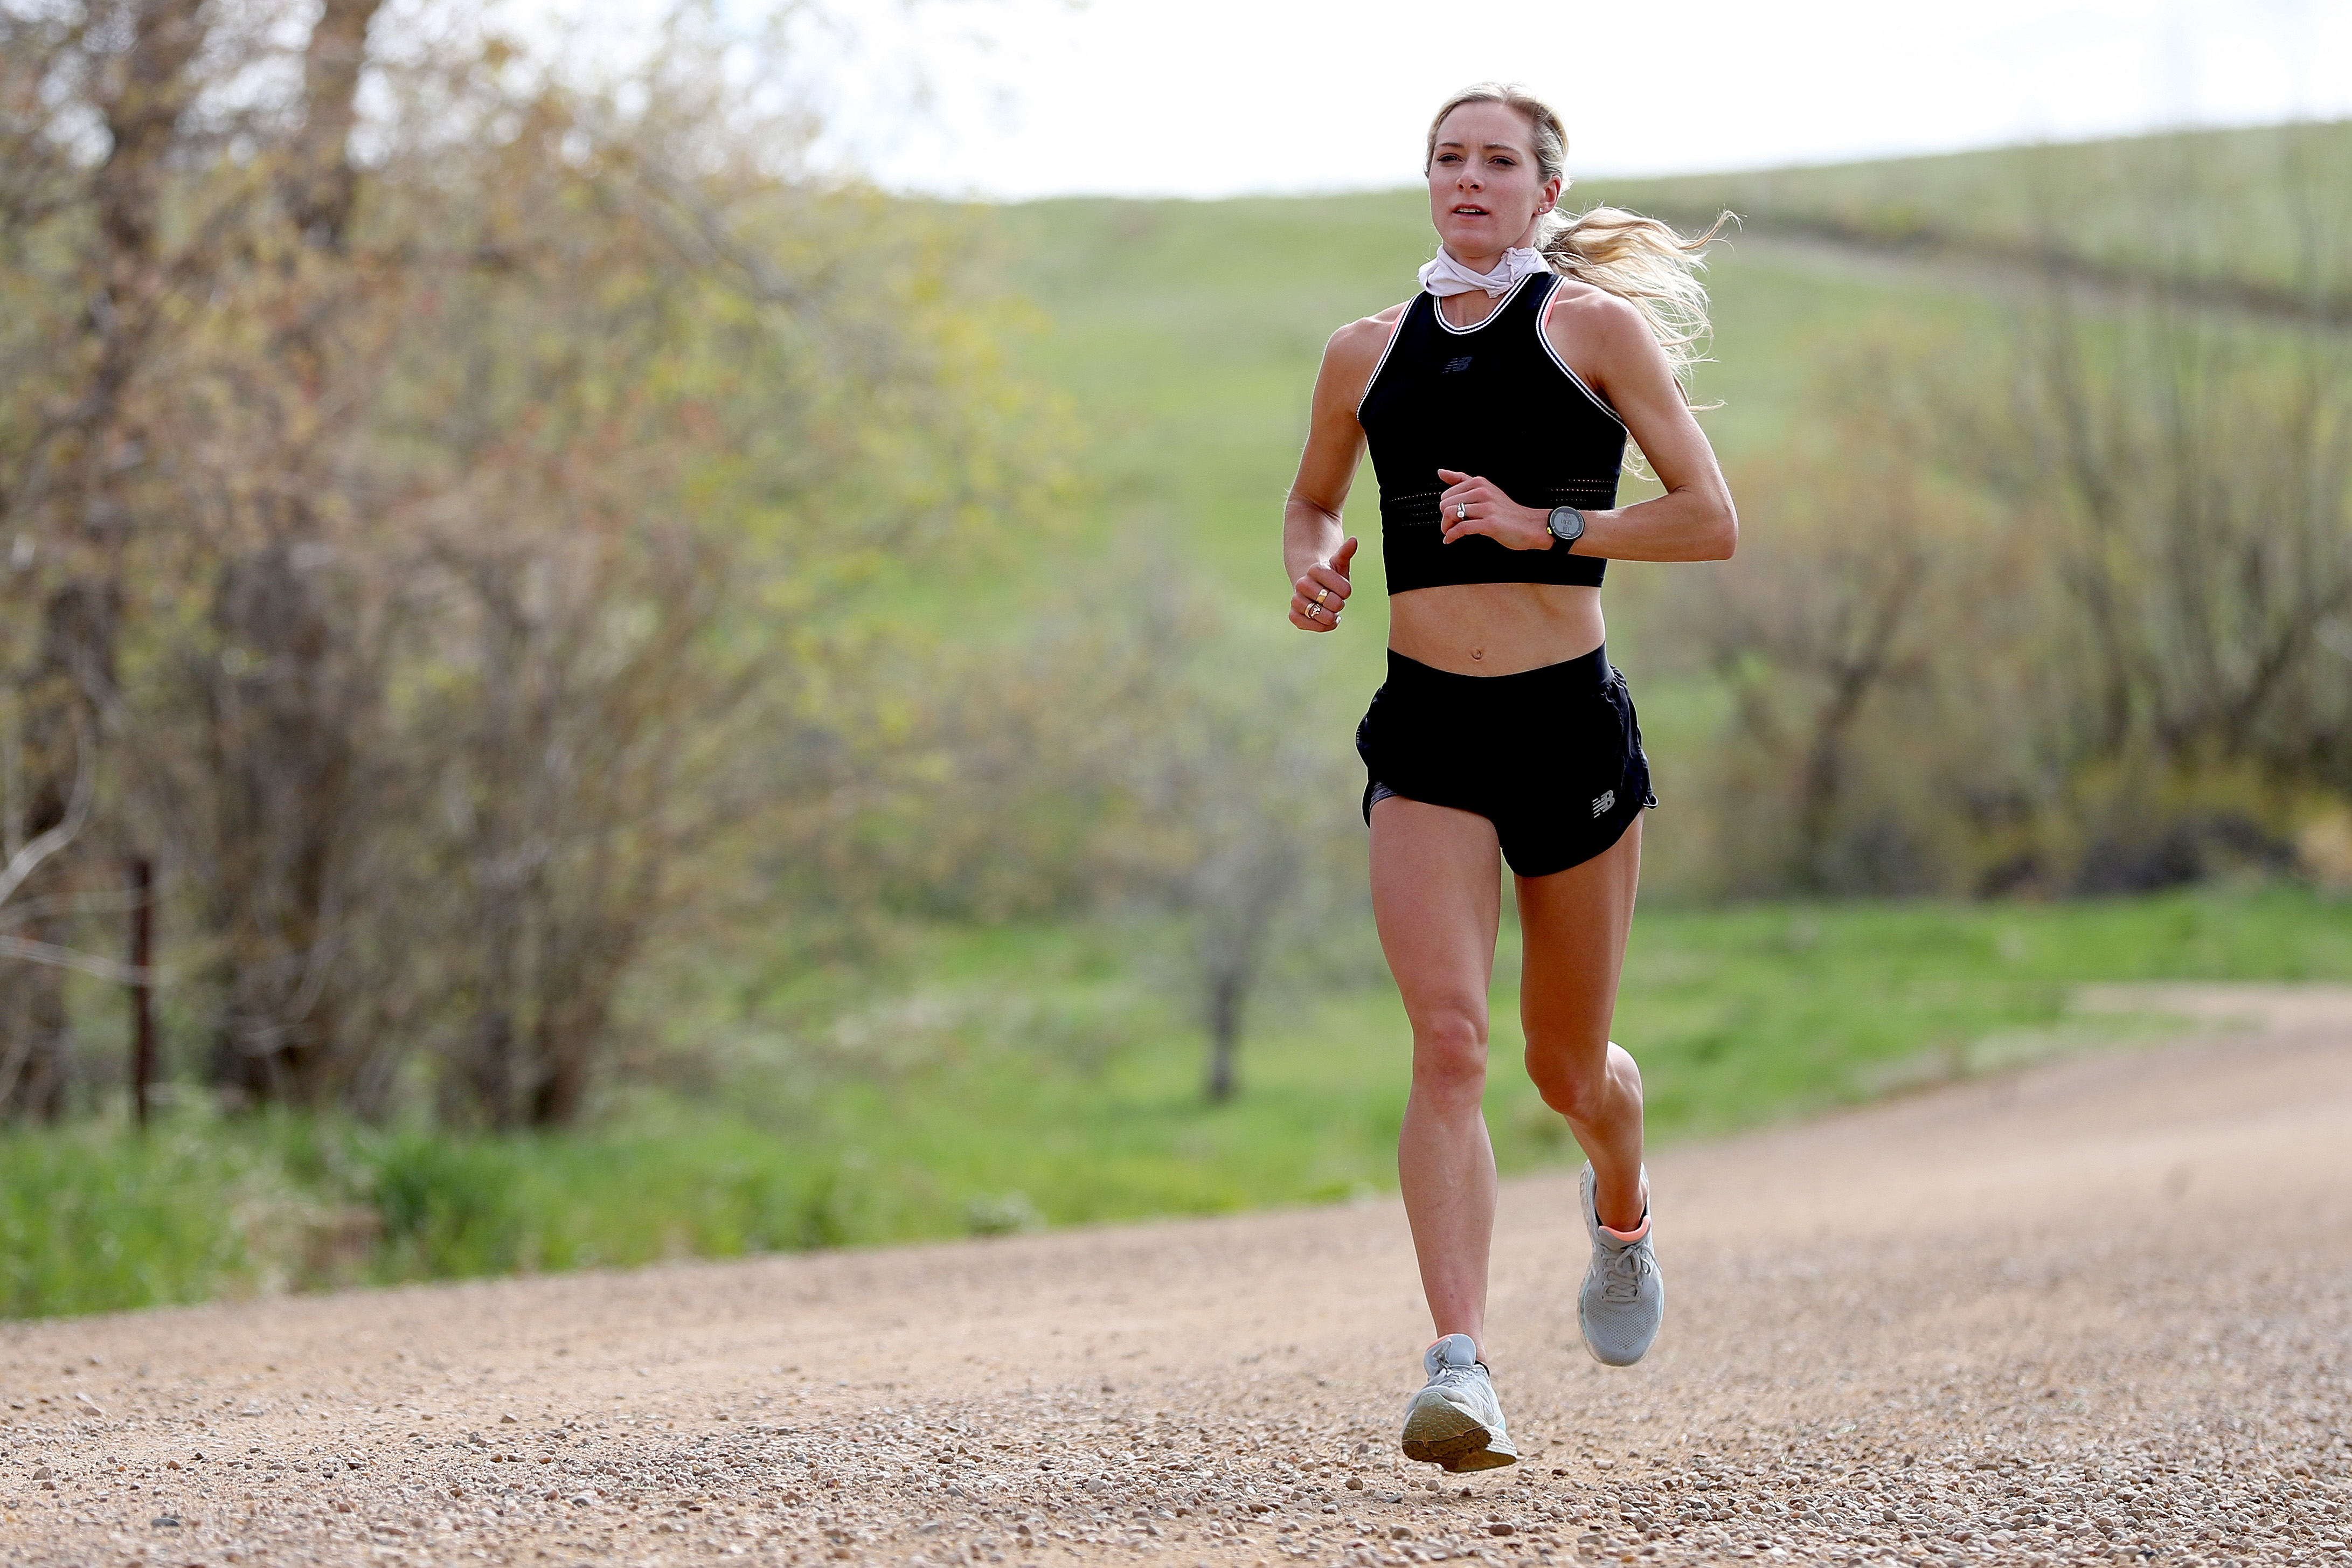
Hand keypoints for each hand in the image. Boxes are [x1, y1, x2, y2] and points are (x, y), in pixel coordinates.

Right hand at [1290, 536, 1357, 631]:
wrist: (1313, 586)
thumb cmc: (1330, 576)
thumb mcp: (1339, 564)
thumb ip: (1345, 553)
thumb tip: (1354, 540)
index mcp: (1315, 569)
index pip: (1341, 587)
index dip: (1345, 591)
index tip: (1343, 590)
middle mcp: (1302, 583)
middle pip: (1330, 601)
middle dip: (1338, 604)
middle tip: (1336, 601)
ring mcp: (1296, 599)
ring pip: (1318, 613)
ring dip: (1330, 616)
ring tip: (1332, 612)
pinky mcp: (1293, 614)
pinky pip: (1305, 623)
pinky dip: (1319, 626)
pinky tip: (1326, 621)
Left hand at [1437, 469, 1551, 550]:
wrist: (1530, 526)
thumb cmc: (1505, 511)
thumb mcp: (1485, 490)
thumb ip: (1462, 480)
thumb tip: (1441, 472)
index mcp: (1479, 482)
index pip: (1446, 494)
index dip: (1445, 508)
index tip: (1450, 517)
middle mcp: (1482, 492)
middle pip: (1445, 504)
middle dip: (1444, 518)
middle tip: (1450, 527)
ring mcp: (1487, 507)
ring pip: (1450, 514)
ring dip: (1446, 528)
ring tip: (1450, 533)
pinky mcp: (1490, 524)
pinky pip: (1461, 528)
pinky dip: (1451, 536)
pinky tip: (1450, 540)